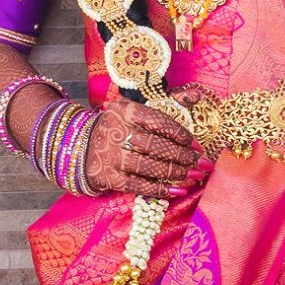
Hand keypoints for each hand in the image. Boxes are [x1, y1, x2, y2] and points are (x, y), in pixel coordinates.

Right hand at [84, 93, 205, 198]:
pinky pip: (138, 186)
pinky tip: (177, 190)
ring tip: (193, 176)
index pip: (157, 121)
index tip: (196, 145)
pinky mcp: (107, 177)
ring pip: (148, 166)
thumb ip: (170, 102)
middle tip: (201, 164)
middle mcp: (115, 131)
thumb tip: (198, 95)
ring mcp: (109, 155)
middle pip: (154, 146)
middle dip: (182, 156)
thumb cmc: (121, 127)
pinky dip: (160, 190)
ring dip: (175, 173)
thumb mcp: (139, 109)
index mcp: (124, 110)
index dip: (180, 134)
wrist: (83, 146)